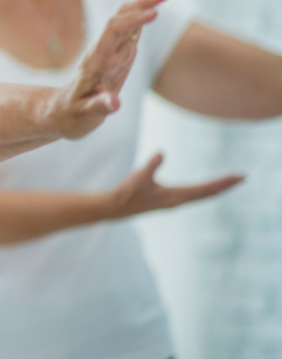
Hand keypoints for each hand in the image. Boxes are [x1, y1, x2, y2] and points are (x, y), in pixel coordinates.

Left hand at [43, 0, 170, 139]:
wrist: (61, 111)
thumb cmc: (72, 115)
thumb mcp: (84, 116)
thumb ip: (98, 107)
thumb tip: (114, 103)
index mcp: (95, 62)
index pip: (113, 34)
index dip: (132, 22)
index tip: (153, 13)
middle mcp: (102, 51)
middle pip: (121, 20)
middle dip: (143, 4)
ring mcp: (111, 51)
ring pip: (127, 20)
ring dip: (145, 2)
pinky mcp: (118, 54)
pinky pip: (131, 30)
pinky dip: (143, 14)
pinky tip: (154, 2)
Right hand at [107, 152, 243, 218]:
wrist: (117, 206)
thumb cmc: (128, 191)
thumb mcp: (140, 175)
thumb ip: (152, 164)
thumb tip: (162, 152)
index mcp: (176, 196)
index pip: (206, 189)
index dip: (223, 182)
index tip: (239, 176)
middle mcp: (179, 200)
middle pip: (208, 193)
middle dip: (225, 185)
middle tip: (242, 177)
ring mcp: (174, 201)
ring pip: (202, 195)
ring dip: (216, 188)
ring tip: (228, 181)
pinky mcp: (169, 199)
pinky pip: (194, 194)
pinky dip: (204, 189)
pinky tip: (205, 188)